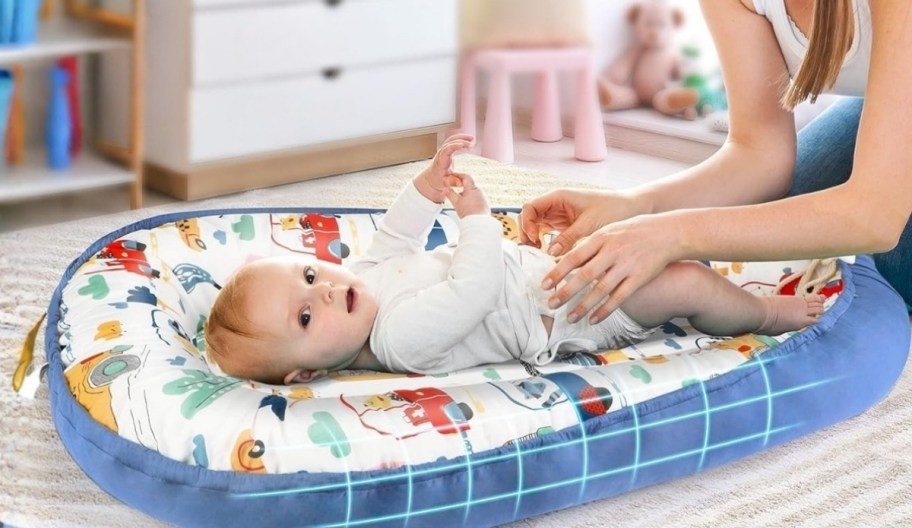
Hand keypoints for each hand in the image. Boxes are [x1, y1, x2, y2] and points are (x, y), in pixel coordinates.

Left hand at [414, 133, 474, 202]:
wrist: (430, 180)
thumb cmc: (438, 182)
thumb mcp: (445, 184)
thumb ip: (452, 182)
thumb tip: (460, 182)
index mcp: (440, 162)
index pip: (446, 150)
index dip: (454, 146)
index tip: (462, 145)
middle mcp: (441, 155)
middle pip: (449, 142)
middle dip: (460, 141)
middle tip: (472, 144)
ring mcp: (443, 152)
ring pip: (450, 140)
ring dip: (461, 138)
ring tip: (472, 139)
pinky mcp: (446, 151)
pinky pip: (452, 142)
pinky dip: (460, 140)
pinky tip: (468, 141)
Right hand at [444, 173, 489, 217]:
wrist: (478, 223)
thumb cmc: (469, 213)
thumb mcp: (456, 202)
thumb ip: (450, 194)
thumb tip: (445, 189)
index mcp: (472, 188)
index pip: (465, 177)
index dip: (458, 175)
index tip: (453, 176)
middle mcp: (479, 192)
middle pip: (469, 185)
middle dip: (461, 186)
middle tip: (453, 188)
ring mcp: (483, 198)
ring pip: (472, 193)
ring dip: (465, 194)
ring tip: (460, 201)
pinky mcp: (484, 205)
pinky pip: (476, 199)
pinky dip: (471, 200)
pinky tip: (467, 206)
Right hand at [519, 188, 640, 254]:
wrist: (631, 209)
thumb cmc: (613, 209)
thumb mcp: (590, 224)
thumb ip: (569, 238)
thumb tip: (550, 253)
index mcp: (559, 196)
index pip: (530, 207)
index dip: (528, 223)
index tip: (536, 239)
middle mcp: (556, 204)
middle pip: (529, 217)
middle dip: (527, 232)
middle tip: (534, 249)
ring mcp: (559, 215)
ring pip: (536, 226)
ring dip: (534, 239)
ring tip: (540, 254)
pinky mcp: (566, 226)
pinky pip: (548, 234)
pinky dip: (544, 243)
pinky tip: (549, 255)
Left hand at [541, 214, 679, 324]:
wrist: (666, 232)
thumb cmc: (631, 231)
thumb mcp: (608, 230)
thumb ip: (588, 245)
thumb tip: (563, 260)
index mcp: (601, 238)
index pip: (574, 257)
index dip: (557, 272)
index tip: (544, 285)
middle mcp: (612, 252)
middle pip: (585, 275)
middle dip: (565, 292)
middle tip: (551, 305)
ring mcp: (626, 265)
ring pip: (601, 290)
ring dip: (583, 306)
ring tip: (570, 318)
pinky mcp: (639, 278)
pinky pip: (619, 297)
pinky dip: (605, 310)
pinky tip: (593, 319)